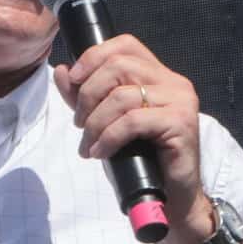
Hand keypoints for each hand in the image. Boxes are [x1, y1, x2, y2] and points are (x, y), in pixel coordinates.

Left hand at [51, 34, 215, 243]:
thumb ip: (86, 97)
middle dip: (88, 95)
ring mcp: (181, 101)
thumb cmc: (142, 160)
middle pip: (119, 66)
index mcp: (160, 76)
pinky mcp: (181, 123)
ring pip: (123, 96)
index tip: (74, 80)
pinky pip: (133, 121)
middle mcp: (174, 83)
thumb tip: (61, 71)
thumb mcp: (107, 124)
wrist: (171, 198)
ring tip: (88, 145)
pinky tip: (101, 152)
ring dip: (95, 123)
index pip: (126, 45)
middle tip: (79, 125)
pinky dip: (109, 137)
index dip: (94, 56)